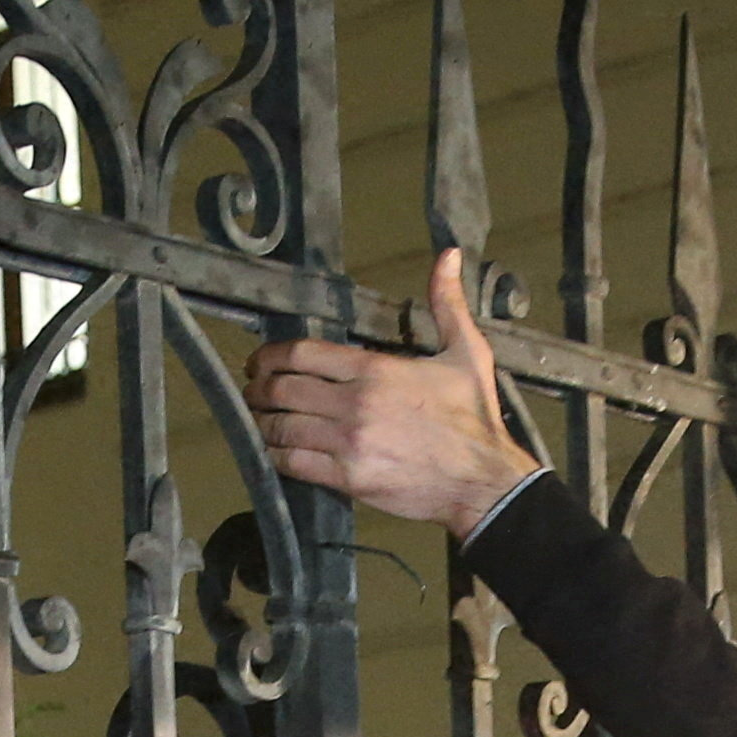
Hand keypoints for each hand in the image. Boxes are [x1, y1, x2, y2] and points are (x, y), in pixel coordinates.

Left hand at [246, 248, 541, 538]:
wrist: (484, 481)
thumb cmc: (474, 418)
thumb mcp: (467, 353)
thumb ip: (447, 304)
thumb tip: (447, 256)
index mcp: (375, 369)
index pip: (302, 354)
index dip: (269, 356)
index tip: (258, 362)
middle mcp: (355, 403)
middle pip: (283, 389)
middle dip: (258, 389)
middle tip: (252, 391)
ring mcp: (348, 442)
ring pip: (281, 428)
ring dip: (261, 423)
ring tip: (257, 420)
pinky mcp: (348, 478)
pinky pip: (293, 463)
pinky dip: (275, 456)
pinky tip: (271, 451)